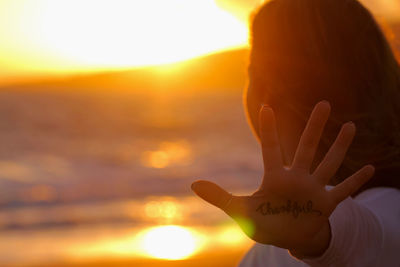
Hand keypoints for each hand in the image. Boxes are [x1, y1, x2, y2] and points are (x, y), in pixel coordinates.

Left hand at [191, 101, 374, 256]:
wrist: (286, 238)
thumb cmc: (264, 223)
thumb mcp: (240, 211)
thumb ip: (219, 197)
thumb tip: (192, 185)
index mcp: (275, 177)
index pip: (271, 148)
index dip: (269, 128)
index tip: (266, 105)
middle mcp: (296, 178)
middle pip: (306, 147)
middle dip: (315, 127)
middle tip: (324, 104)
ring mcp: (313, 190)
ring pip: (328, 163)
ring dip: (339, 146)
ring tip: (350, 125)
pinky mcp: (326, 205)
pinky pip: (344, 191)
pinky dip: (356, 181)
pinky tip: (370, 168)